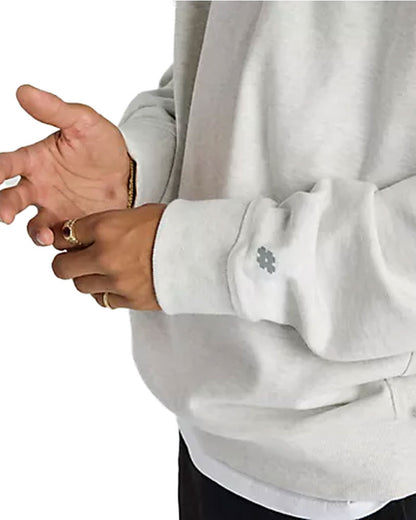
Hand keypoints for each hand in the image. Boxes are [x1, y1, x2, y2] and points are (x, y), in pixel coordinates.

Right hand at [0, 84, 131, 245]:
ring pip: (34, 225)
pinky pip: (61, 238)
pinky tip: (67, 239)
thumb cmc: (103, 145)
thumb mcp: (83, 122)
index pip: (6, 164)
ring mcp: (55, 209)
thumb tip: (24, 90)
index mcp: (36, 160)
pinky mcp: (72, 225)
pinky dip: (60, 241)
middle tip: (4, 215)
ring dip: (34, 232)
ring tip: (45, 234)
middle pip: (12, 199)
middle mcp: (39, 187)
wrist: (131, 172)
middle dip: (4, 207)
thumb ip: (55, 110)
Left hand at [51, 203, 167, 310]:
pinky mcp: (130, 300)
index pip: (65, 235)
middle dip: (67, 262)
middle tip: (77, 259)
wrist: (204, 252)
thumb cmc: (178, 228)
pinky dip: (107, 292)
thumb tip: (91, 233)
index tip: (68, 241)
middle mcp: (105, 255)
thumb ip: (110, 225)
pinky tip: (119, 282)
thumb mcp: (139, 214)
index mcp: (107, 227)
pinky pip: (104, 300)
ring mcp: (117, 281)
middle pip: (61, 267)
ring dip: (88, 278)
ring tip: (105, 270)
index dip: (64, 239)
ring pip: (81, 286)